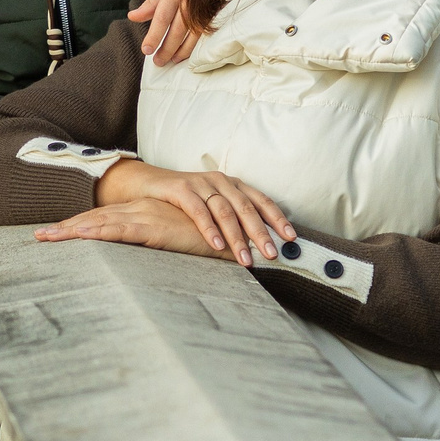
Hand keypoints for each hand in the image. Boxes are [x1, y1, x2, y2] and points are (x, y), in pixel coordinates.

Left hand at [35, 197, 230, 258]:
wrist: (231, 237)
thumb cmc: (206, 242)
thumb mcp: (176, 244)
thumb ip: (159, 246)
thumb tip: (142, 261)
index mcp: (143, 215)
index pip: (104, 219)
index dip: (78, 226)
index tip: (53, 235)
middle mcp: (140, 211)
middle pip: (94, 219)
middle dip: (65, 228)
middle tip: (37, 237)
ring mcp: (144, 217)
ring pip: (99, 223)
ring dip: (70, 231)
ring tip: (44, 238)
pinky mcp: (153, 228)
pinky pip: (119, 230)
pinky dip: (96, 232)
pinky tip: (77, 236)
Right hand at [96, 159, 292, 265]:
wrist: (148, 184)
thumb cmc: (185, 202)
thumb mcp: (212, 207)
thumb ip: (232, 220)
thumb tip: (258, 247)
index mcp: (233, 185)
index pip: (261, 200)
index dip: (277, 218)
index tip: (291, 238)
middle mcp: (221, 181)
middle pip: (246, 207)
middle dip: (261, 233)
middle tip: (271, 254)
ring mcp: (201, 183)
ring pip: (225, 211)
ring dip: (236, 237)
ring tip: (244, 260)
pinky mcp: (181, 188)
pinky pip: (198, 210)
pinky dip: (209, 229)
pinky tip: (216, 245)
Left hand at [128, 0, 212, 64]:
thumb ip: (151, 1)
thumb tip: (133, 17)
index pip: (162, 17)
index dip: (154, 35)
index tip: (146, 51)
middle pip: (178, 28)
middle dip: (167, 48)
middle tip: (158, 63)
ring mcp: (205, 1)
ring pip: (194, 31)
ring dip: (183, 49)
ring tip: (173, 60)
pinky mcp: (217, 5)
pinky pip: (207, 28)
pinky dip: (198, 42)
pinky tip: (191, 52)